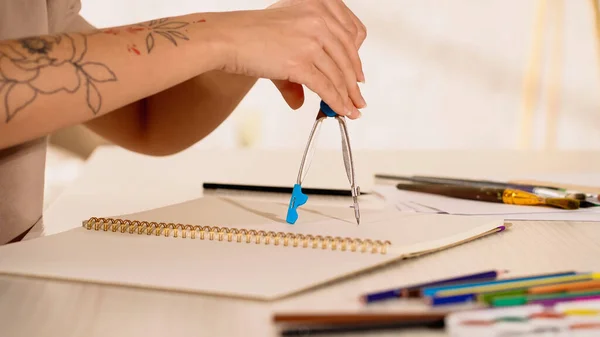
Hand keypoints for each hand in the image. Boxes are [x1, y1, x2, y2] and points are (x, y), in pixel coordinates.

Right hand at [211, 0, 366, 118]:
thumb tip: (301, 99)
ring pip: (338, 74)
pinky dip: (336, 102)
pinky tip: (340, 111)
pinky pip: (325, 87)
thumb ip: (302, 57)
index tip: (358, 75)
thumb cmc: (250, 34)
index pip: (350, 35)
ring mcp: (311, 41)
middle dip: (354, 83)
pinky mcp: (300, 62)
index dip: (356, 59)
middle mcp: (318, 20)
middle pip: (347, 57)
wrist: (228, 38)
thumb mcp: (285, 35)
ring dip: (347, 96)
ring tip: (351, 110)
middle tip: (358, 100)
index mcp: (318, 5)